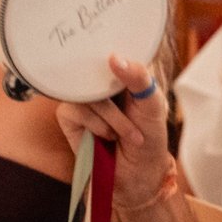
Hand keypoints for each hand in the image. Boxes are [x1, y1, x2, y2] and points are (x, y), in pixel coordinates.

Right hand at [53, 55, 174, 208]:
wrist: (137, 172)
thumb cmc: (149, 136)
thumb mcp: (153, 105)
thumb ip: (139, 79)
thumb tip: (114, 58)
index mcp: (122, 73)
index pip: (112, 50)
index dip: (114, 50)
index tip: (117, 55)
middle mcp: (98, 82)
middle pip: (95, 70)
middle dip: (119, 96)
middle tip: (135, 114)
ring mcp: (82, 98)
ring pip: (88, 94)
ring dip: (113, 119)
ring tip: (127, 135)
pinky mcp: (68, 115)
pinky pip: (75, 109)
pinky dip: (96, 125)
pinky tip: (105, 137)